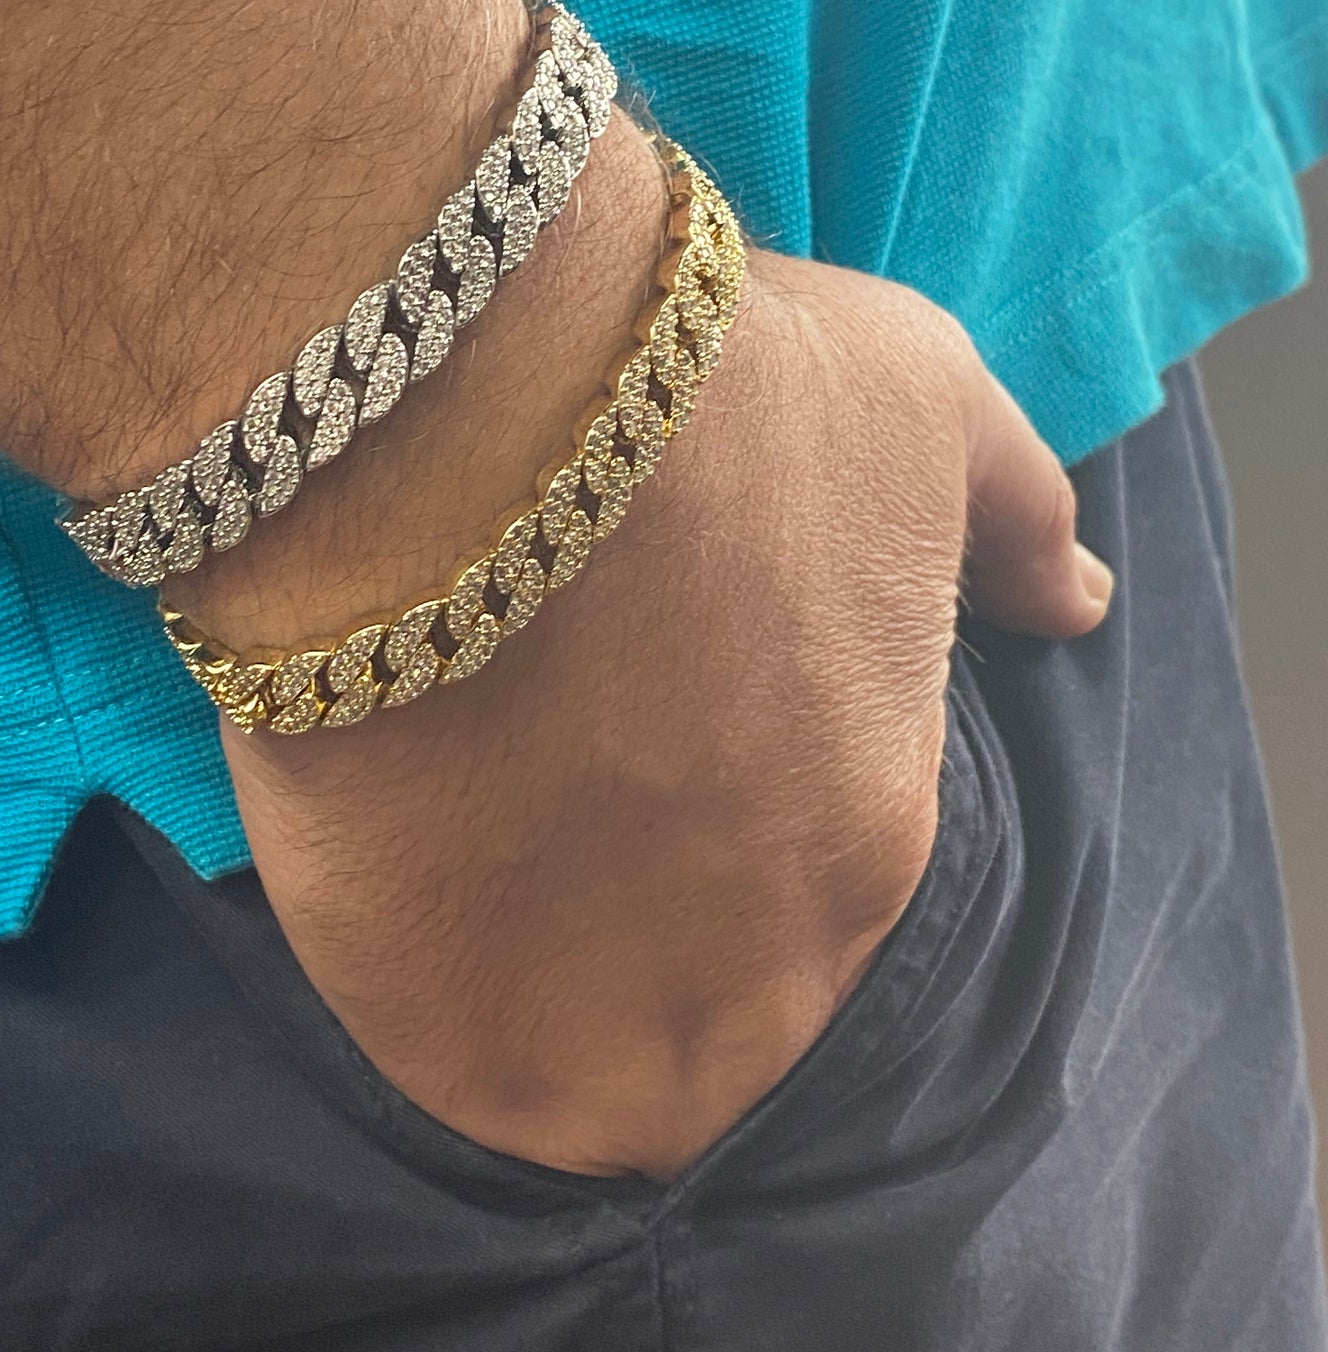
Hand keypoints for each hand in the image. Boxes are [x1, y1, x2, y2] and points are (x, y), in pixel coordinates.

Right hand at [196, 209, 1110, 1181]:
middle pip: (704, 1026)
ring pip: (564, 1066)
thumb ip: (1014, 516)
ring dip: (522, 984)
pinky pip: (426, 1034)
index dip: (735, 854)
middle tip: (549, 823)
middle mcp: (746, 972)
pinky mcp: (419, 1004)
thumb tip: (1078, 599)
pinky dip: (409, 965)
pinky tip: (385, 845)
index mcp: (870, 841)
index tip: (657, 777)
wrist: (475, 410)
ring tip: (458, 850)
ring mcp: (576, 1010)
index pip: (820, 923)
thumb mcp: (923, 399)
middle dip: (640, 951)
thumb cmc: (718, 397)